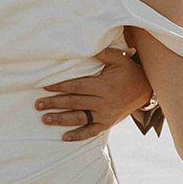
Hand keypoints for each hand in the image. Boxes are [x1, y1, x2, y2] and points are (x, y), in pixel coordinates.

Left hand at [35, 46, 152, 141]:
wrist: (144, 90)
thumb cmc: (128, 72)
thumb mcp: (120, 59)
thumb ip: (104, 53)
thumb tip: (89, 46)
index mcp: (103, 86)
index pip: (77, 86)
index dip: (60, 86)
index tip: (45, 86)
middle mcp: (103, 102)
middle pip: (74, 103)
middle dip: (55, 103)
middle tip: (38, 104)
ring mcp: (104, 115)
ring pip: (79, 118)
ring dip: (61, 120)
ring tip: (45, 119)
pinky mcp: (107, 124)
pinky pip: (90, 132)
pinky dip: (78, 135)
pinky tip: (64, 137)